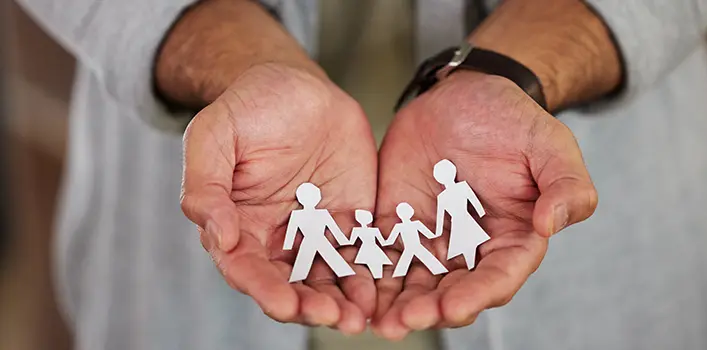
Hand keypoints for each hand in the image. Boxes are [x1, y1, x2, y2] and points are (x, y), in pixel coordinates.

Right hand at [181, 64, 377, 333]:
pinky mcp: (351, 221)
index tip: (283, 304)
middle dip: (309, 306)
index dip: (263, 289)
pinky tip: (381, 293)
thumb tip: (217, 235)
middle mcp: (276, 238)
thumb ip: (206, 184)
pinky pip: (361, 254)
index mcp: (238, 225)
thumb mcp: (214, 135)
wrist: (297, 87)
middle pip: (289, 284)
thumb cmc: (248, 107)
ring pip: (327, 278)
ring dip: (341, 302)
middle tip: (331, 318)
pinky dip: (370, 276)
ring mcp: (316, 233)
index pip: (246, 268)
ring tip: (357, 318)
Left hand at [372, 71, 596, 338]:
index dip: (476, 295)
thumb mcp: (549, 145)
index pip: (497, 277)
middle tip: (402, 322)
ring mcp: (429, 239)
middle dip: (426, 308)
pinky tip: (347, 284)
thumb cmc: (513, 120)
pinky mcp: (395, 223)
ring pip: (410, 280)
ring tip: (372, 319)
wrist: (463, 95)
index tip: (454, 307)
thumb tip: (552, 224)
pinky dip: (364, 271)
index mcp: (511, 240)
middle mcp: (469, 250)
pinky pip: (378, 252)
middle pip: (448, 289)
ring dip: (392, 302)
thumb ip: (565, 184)